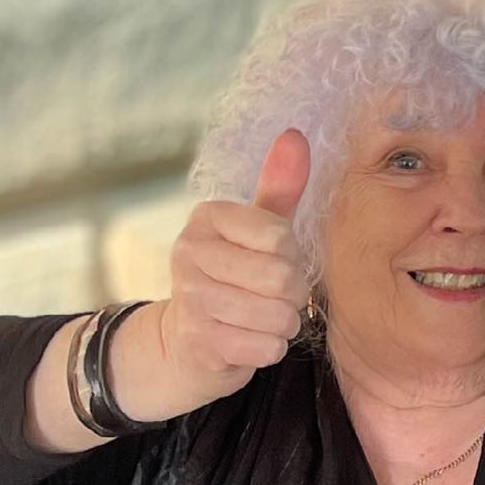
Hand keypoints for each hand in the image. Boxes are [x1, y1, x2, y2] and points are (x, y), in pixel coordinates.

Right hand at [137, 131, 313, 412]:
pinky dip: (269, 348)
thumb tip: (295, 136)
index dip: (292, 256)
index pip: (280, 236)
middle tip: (273, 295)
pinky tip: (248, 339)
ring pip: (277, 315)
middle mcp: (189, 252)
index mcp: (207, 217)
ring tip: (262, 317)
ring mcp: (190, 298)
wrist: (188, 341)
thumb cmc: (235, 276)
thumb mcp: (257, 230)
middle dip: (292, 294)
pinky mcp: (198, 341)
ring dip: (283, 323)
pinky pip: (266, 347)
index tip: (274, 261)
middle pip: (282, 277)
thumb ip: (279, 188)